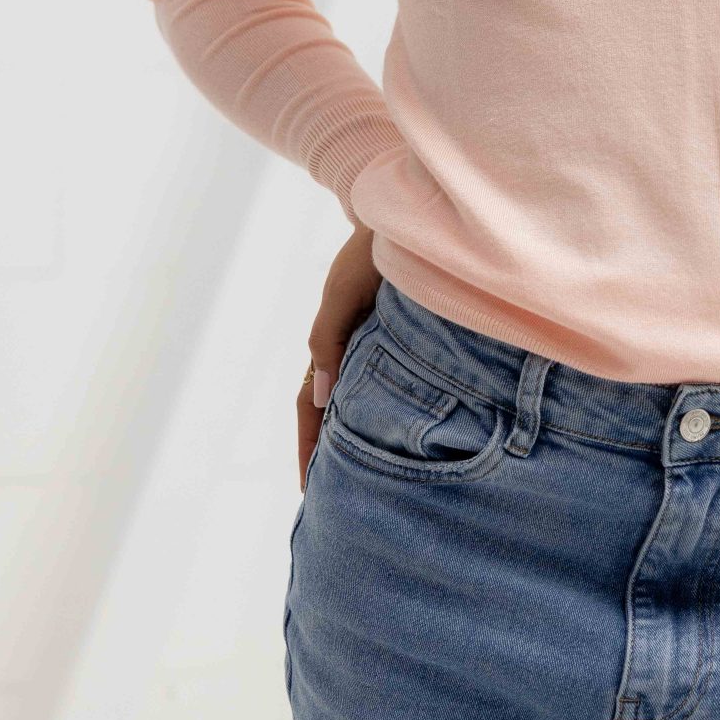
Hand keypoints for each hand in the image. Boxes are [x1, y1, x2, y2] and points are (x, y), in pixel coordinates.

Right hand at [297, 223, 381, 490]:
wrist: (411, 216)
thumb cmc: (375, 250)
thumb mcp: (346, 292)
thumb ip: (329, 339)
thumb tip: (318, 398)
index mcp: (331, 343)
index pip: (310, 406)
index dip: (309, 447)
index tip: (309, 488)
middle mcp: (350, 351)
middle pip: (331, 414)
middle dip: (328, 457)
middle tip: (333, 504)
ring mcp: (373, 347)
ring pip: (358, 405)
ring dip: (355, 442)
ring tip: (364, 484)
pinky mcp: (401, 342)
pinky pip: (387, 388)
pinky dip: (385, 417)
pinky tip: (401, 439)